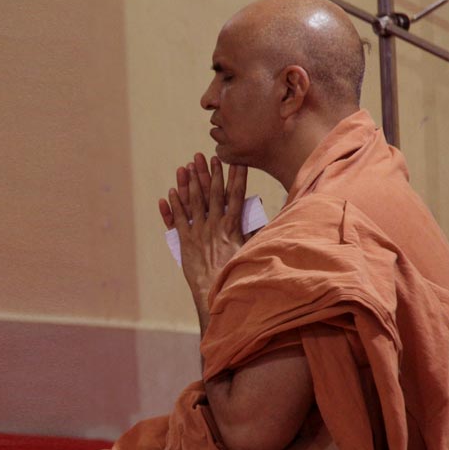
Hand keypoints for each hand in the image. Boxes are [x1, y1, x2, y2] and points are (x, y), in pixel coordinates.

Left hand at [159, 155, 247, 322]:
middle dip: (211, 173)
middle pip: (213, 193)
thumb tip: (276, 224)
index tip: (235, 161)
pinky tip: (172, 191)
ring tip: (187, 166)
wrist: (216, 293)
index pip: (236, 195)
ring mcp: (198, 232)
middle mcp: (215, 225)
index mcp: (233, 226)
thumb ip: (261, 236)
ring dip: (190, 183)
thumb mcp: (254, 253)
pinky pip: (178, 219)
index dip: (236, 177)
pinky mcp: (185, 242)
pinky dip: (175, 205)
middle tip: (208, 157)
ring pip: (193, 202)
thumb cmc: (238, 276)